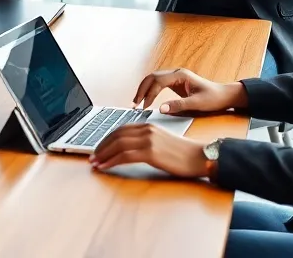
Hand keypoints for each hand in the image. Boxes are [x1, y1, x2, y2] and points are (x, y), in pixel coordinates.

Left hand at [89, 122, 207, 176]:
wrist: (200, 157)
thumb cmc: (183, 153)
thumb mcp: (162, 141)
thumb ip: (146, 141)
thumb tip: (128, 149)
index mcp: (148, 125)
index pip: (120, 129)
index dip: (106, 139)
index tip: (98, 148)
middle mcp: (147, 130)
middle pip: (116, 135)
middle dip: (101, 146)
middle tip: (92, 156)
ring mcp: (148, 140)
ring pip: (118, 145)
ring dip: (103, 154)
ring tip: (95, 163)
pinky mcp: (151, 152)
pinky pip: (125, 156)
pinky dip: (111, 161)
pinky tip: (105, 167)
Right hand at [132, 68, 247, 113]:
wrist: (224, 96)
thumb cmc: (214, 98)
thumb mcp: (197, 104)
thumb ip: (179, 105)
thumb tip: (161, 109)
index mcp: (180, 75)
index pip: (158, 81)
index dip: (148, 94)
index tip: (143, 106)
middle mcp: (176, 74)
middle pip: (152, 77)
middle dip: (142, 90)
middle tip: (135, 104)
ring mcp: (175, 77)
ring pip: (153, 79)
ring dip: (144, 89)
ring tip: (137, 102)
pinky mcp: (175, 83)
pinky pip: (158, 84)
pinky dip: (150, 91)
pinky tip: (147, 100)